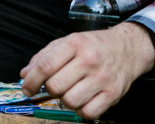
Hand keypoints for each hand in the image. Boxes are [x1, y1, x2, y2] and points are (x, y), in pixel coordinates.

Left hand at [19, 23, 154, 119]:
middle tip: (55, 86)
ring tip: (71, 91)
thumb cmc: (95, 45)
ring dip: (65, 100)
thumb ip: (45, 56)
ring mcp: (102, 78)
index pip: (45, 65)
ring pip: (70, 102)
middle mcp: (89, 60)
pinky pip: (88, 113)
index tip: (27, 88)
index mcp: (75, 44)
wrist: (129, 48)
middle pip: (55, 86)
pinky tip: (83, 99)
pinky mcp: (112, 94)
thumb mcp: (69, 41)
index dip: (31, 80)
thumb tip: (26, 74)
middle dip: (50, 89)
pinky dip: (81, 110)